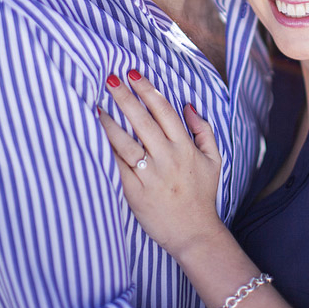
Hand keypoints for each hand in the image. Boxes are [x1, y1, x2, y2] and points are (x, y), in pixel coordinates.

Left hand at [99, 71, 222, 260]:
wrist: (194, 233)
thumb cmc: (202, 194)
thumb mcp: (213, 160)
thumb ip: (203, 130)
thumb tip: (188, 105)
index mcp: (185, 147)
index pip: (164, 111)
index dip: (148, 90)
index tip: (133, 74)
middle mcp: (168, 158)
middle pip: (143, 121)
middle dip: (125, 97)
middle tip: (110, 78)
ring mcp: (151, 175)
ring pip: (126, 143)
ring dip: (110, 123)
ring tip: (96, 106)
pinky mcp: (135, 192)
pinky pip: (118, 166)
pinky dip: (106, 150)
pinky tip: (95, 136)